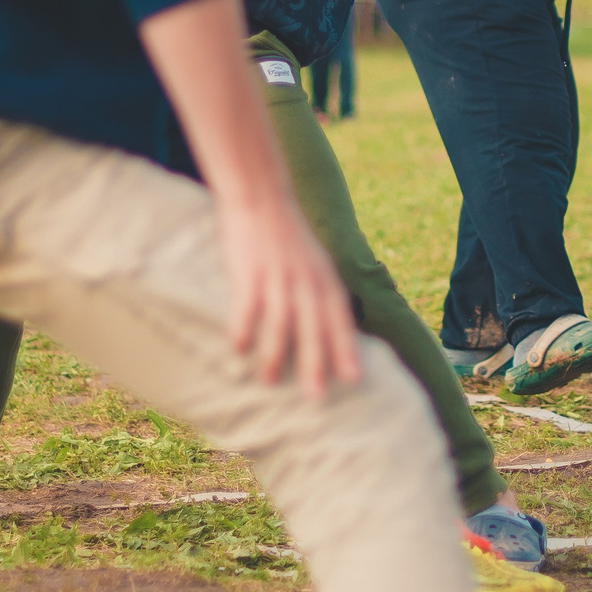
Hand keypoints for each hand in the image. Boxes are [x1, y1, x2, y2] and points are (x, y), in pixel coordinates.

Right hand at [218, 192, 363, 397]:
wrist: (260, 195)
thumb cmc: (285, 233)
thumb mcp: (314, 259)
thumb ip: (320, 289)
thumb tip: (327, 323)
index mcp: (324, 277)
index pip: (340, 319)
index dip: (346, 348)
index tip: (354, 378)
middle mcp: (306, 279)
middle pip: (313, 328)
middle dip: (315, 363)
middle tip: (316, 396)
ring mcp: (278, 276)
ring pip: (281, 323)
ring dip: (275, 355)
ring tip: (268, 382)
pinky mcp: (250, 272)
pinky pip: (248, 308)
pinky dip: (244, 330)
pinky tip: (238, 351)